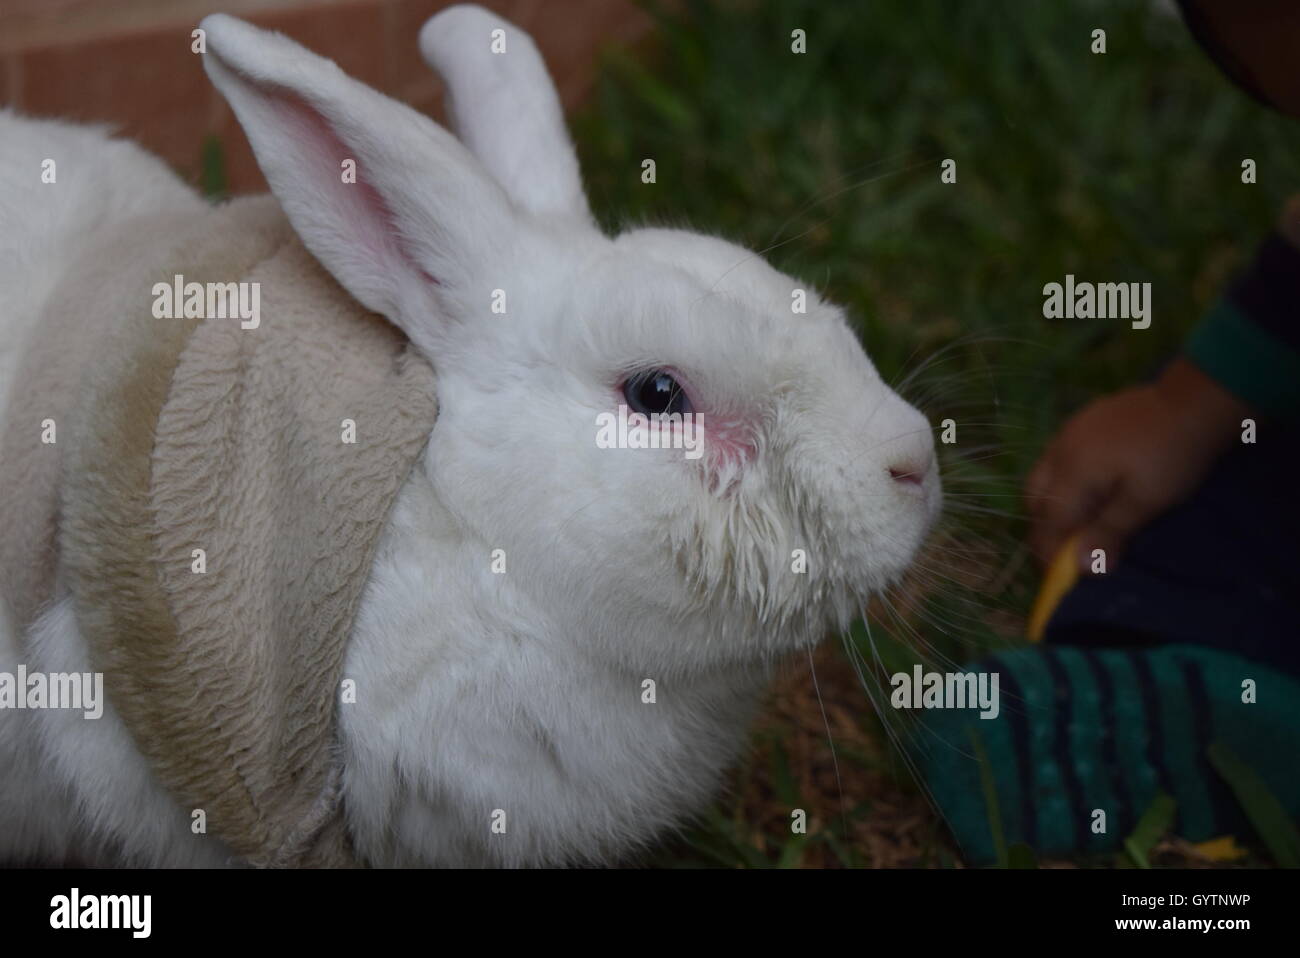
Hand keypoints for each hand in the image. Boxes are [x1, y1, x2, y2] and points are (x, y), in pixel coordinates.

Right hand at [1025, 358, 1250, 570]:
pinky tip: (1088, 488)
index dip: (1049, 553)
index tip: (1060, 578)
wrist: (1193, 400)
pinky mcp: (1080, 423)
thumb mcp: (1147, 500)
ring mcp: (1066, 433)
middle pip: (1033, 500)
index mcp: (1072, 474)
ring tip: (1078, 521)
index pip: (1047, 523)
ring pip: (1040, 477)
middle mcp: (1059, 452)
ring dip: (1050, 505)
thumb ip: (1109, 532)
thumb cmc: (1172, 455)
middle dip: (1044, 528)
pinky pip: (1055, 459)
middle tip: (1068, 550)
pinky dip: (1060, 483)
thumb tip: (1079, 567)